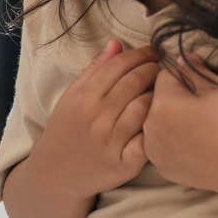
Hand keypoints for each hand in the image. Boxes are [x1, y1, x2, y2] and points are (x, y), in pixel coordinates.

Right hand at [29, 40, 159, 198]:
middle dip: (153, 69)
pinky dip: (156, 126)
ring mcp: (111, 142)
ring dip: (158, 94)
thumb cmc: (66, 130)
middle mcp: (96, 118)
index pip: (119, 65)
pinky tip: (160, 119)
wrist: (55, 174)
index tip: (152, 52)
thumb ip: (94, 70)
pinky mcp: (124, 163)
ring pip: (145, 107)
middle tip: (161, 68)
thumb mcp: (71, 97)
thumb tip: (117, 43)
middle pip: (135, 82)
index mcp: (82, 98)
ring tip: (163, 90)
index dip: (140, 54)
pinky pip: (148, 139)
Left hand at [143, 54, 217, 191]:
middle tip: (197, 109)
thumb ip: (194, 69)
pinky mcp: (159, 165)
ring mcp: (152, 148)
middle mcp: (149, 125)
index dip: (182, 77)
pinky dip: (169, 143)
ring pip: (154, 124)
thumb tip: (181, 58)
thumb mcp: (216, 88)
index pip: (163, 76)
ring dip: (167, 121)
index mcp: (161, 101)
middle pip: (155, 101)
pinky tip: (188, 145)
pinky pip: (158, 147)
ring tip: (192, 127)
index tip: (198, 87)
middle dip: (171, 99)